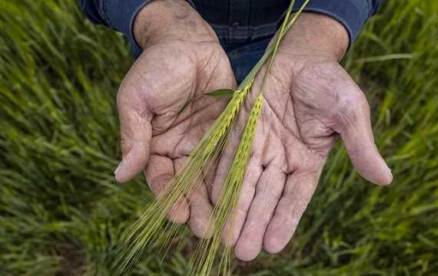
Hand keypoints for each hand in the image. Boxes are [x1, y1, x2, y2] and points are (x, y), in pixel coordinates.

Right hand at [114, 0, 234, 236]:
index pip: (161, 179)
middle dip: (196, 208)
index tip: (176, 215)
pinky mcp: (228, 132)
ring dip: (217, 201)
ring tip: (226, 224)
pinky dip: (235, 177)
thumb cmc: (157, 68)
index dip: (168, 197)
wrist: (188, 42)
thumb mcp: (137, 100)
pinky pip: (232, 157)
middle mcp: (181, 150)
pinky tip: (242, 195)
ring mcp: (206, 142)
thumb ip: (133, 137)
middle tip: (206, 230)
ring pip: (212, 178)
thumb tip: (120, 176)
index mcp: (156, 146)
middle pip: (189, 185)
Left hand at [213, 13, 392, 259]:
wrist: (300, 54)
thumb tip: (385, 179)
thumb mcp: (350, 112)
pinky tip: (211, 199)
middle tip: (243, 253)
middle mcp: (281, 159)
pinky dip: (219, 176)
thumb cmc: (329, 82)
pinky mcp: (239, 128)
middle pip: (266, 197)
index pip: (295, 197)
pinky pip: (228, 156)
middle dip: (254, 223)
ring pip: (244, 182)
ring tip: (224, 237)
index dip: (284, 220)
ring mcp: (259, 145)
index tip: (273, 245)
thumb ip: (361, 145)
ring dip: (235, 208)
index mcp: (308, 160)